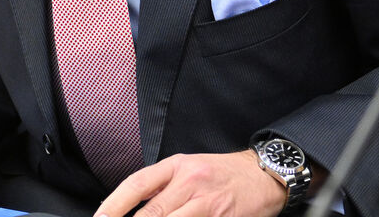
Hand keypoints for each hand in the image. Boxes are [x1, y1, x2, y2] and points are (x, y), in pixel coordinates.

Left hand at [95, 151, 286, 216]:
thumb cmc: (223, 174)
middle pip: (152, 212)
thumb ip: (162, 187)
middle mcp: (190, 180)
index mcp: (176, 166)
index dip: (113, 205)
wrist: (264, 175)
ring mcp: (207, 201)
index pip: (136, 184)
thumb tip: (129, 207)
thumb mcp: (189, 168)